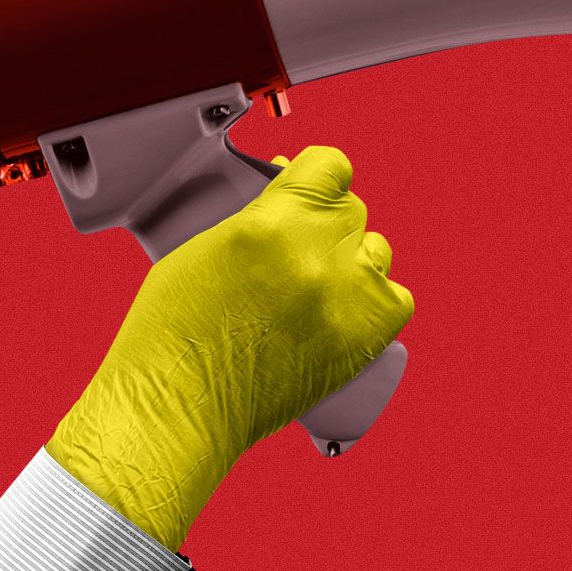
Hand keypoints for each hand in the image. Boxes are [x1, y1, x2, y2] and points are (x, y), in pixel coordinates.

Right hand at [46, 146, 413, 547]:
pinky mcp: (361, 340)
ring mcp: (344, 298)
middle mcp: (317, 254)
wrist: (178, 405)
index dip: (318, 176)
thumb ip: (258, 214)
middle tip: (297, 247)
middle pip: (351, 210)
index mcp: (273, 222)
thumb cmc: (174, 329)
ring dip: (352, 260)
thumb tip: (289, 185)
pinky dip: (375, 301)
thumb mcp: (207, 245)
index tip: (309, 188)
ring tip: (317, 283)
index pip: (330, 165)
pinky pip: (396, 299)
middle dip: (325, 222)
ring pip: (377, 251)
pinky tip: (346, 309)